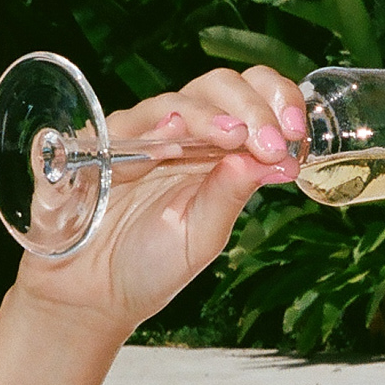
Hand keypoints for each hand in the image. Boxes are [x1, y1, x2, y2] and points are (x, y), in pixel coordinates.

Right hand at [13, 65, 307, 336]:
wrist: (91, 298)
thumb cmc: (150, 267)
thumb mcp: (201, 237)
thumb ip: (231, 197)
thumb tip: (280, 161)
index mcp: (214, 151)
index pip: (251, 98)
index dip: (276, 101)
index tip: (295, 131)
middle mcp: (177, 136)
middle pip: (216, 86)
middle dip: (250, 106)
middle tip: (269, 141)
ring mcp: (132, 138)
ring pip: (172, 102)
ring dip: (207, 115)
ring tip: (233, 136)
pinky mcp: (89, 150)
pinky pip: (118, 129)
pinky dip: (147, 132)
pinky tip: (170, 142)